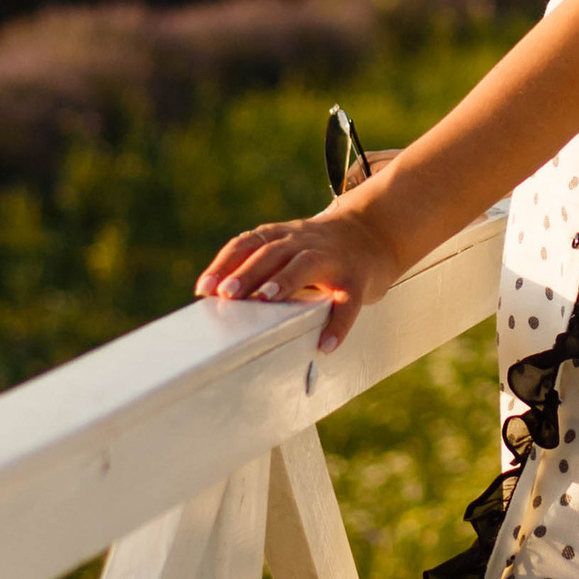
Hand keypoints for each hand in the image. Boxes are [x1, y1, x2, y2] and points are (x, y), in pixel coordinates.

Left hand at [194, 206, 397, 351]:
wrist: (374, 232)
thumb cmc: (319, 250)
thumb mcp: (288, 247)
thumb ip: (257, 264)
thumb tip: (213, 295)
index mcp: (283, 236)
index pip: (247, 244)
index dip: (225, 264)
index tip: (204, 289)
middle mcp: (305, 243)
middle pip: (272, 253)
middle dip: (248, 273)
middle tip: (228, 295)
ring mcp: (332, 260)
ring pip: (306, 264)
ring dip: (284, 281)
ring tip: (266, 299)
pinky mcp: (357, 281)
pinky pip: (347, 303)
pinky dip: (337, 325)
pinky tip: (325, 346)